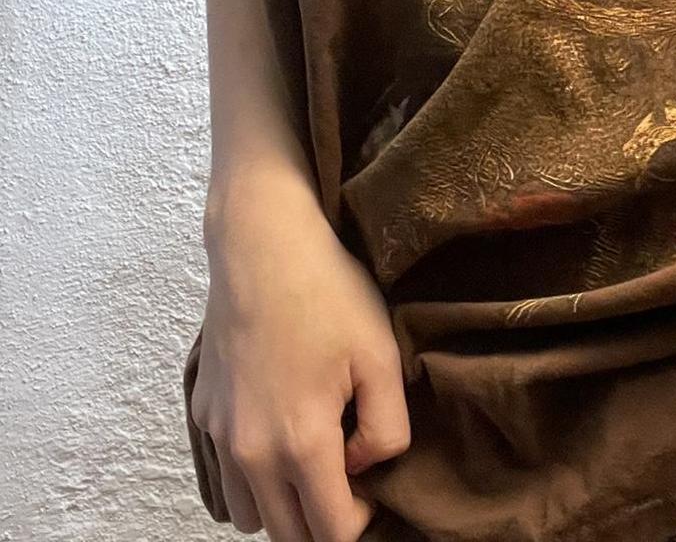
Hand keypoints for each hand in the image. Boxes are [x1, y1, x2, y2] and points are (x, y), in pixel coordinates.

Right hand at [193, 174, 410, 540]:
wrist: (263, 246)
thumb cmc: (328, 294)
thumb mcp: (382, 356)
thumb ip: (388, 429)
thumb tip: (365, 466)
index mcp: (300, 441)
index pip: (330, 532)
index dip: (361, 521)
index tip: (375, 487)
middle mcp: (250, 451)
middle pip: (287, 533)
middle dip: (323, 518)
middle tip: (351, 475)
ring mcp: (219, 435)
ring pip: (251, 515)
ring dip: (284, 505)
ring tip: (315, 456)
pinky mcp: (202, 414)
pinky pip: (224, 480)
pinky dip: (252, 480)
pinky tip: (279, 436)